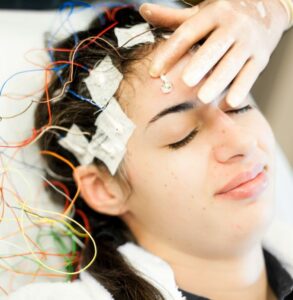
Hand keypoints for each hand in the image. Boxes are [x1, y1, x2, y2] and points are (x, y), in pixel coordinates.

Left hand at [139, 0, 288, 106]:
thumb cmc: (225, 16)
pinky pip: (250, 75)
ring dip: (218, 81)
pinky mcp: (262, 57)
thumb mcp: (201, 13)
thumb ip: (173, 17)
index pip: (187, 33)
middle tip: (186, 81)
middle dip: (200, 64)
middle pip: (213, 47)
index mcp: (213, 13)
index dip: (169, 52)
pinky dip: (240, 90)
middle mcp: (233, 25)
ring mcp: (249, 42)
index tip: (154, 72)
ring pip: (232, 63)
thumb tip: (144, 11)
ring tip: (204, 98)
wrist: (268, 8)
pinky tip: (228, 104)